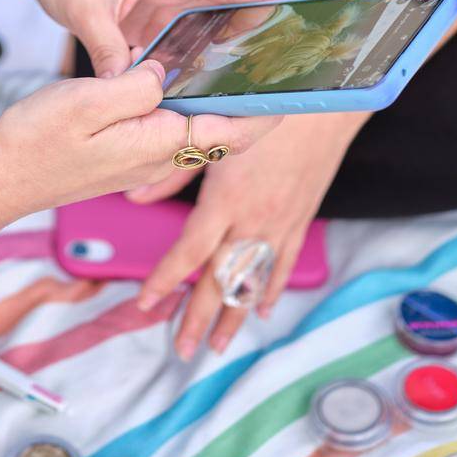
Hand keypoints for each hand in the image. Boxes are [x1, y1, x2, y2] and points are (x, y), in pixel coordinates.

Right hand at [0, 60, 278, 222]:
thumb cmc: (38, 142)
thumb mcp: (88, 102)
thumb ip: (137, 87)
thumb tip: (169, 72)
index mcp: (160, 143)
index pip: (234, 130)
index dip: (271, 110)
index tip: (298, 86)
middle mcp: (158, 155)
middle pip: (222, 129)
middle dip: (252, 101)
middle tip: (273, 63)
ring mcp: (140, 157)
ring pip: (195, 127)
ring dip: (220, 100)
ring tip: (236, 62)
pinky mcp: (121, 152)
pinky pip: (168, 128)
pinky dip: (187, 104)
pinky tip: (179, 79)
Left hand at [26, 0, 293, 79]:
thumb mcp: (84, 9)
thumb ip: (107, 48)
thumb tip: (124, 89)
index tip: (298, 6)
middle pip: (227, 7)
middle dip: (257, 30)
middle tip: (289, 61)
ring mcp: (167, 0)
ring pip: (208, 28)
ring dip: (227, 51)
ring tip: (257, 84)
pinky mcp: (155, 17)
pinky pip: (185, 41)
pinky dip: (196, 62)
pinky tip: (206, 90)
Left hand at [130, 113, 364, 355]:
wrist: (322, 106)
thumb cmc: (259, 111)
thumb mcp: (212, 136)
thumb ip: (172, 169)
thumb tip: (134, 197)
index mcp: (225, 200)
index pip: (189, 252)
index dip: (166, 280)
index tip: (145, 302)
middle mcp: (252, 220)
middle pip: (220, 280)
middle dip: (197, 317)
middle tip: (180, 349)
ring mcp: (279, 225)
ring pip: (251, 282)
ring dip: (233, 316)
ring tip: (216, 346)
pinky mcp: (300, 220)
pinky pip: (283, 264)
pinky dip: (271, 289)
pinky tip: (261, 310)